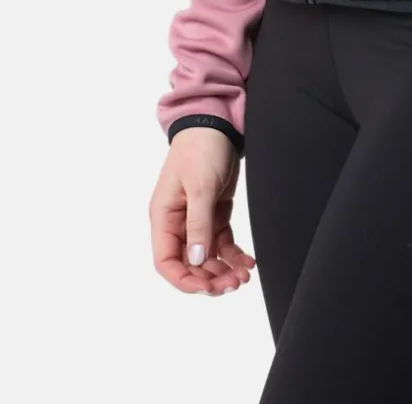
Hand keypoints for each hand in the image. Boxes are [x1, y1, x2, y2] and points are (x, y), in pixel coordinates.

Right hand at [149, 129, 256, 294]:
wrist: (217, 124)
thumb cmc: (200, 149)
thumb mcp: (200, 187)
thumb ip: (198, 224)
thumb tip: (196, 261)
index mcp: (164, 218)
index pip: (166, 262)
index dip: (183, 280)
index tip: (206, 288)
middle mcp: (178, 223)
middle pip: (189, 264)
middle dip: (209, 278)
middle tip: (233, 284)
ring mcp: (197, 220)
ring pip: (207, 257)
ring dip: (224, 270)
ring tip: (244, 276)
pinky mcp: (215, 214)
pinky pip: (222, 243)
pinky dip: (233, 255)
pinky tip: (248, 262)